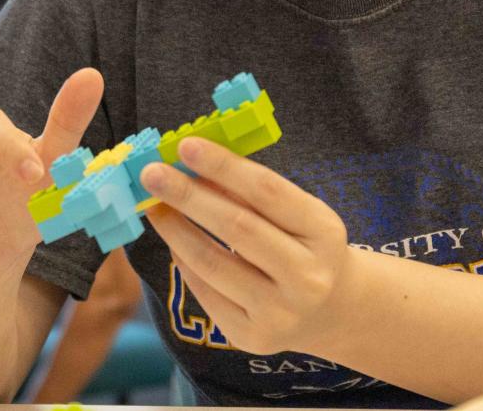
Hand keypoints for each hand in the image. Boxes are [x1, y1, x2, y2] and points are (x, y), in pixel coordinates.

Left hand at [141, 135, 356, 357]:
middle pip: (237, 227)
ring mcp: (280, 312)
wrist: (330, 310)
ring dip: (175, 229)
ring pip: (212, 263)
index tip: (186, 146)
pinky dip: (184, 261)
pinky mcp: (253, 336)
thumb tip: (191, 164)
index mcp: (324, 232)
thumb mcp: (296, 214)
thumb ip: (250, 192)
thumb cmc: (303, 246)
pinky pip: (205, 292)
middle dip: (188, 196)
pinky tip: (173, 239)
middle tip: (152, 174)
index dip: (224, 166)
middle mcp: (308, 276)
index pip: (268, 191)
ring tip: (153, 205)